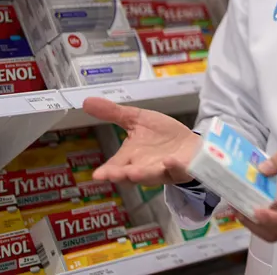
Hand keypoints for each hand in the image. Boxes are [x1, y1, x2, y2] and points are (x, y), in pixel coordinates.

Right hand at [83, 98, 199, 185]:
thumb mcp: (138, 120)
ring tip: (133, 172)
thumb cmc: (161, 135)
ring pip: (151, 176)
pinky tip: (169, 161)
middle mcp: (144, 168)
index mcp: (130, 158)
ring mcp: (163, 170)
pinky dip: (174, 167)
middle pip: (131, 175)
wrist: (190, 143)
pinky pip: (178, 171)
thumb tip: (86, 101)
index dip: (107, 172)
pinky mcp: (182, 170)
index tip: (98, 175)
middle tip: (111, 175)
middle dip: (121, 175)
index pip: (115, 167)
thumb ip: (114, 113)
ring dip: (143, 174)